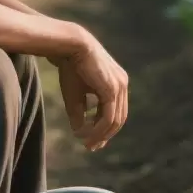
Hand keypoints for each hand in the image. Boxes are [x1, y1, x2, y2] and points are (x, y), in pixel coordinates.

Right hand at [56, 34, 128, 150]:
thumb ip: (79, 113)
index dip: (105, 129)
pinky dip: (98, 128)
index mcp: (117, 83)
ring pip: (114, 121)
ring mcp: (120, 86)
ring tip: (86, 142)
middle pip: (118, 119)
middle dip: (104, 135)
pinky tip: (85, 133)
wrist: (70, 46)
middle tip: (91, 146)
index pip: (116, 112)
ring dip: (100, 134)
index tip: (92, 140)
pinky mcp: (112, 89)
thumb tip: (79, 132)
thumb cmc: (71, 68)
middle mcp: (122, 85)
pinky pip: (108, 117)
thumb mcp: (75, 95)